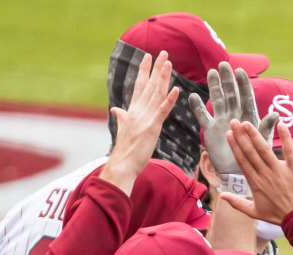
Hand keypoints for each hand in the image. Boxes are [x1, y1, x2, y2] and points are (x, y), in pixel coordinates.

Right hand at [98, 51, 179, 194]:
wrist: (122, 164)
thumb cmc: (124, 150)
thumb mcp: (122, 130)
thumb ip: (121, 118)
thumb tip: (116, 110)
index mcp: (132, 110)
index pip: (139, 86)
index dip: (144, 71)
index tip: (148, 57)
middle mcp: (138, 110)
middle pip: (149, 85)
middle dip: (156, 68)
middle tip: (163, 53)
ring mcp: (145, 118)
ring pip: (156, 94)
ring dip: (163, 78)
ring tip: (169, 63)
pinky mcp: (152, 127)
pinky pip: (163, 111)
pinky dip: (169, 100)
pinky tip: (176, 89)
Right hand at [189, 62, 276, 190]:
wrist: (238, 173)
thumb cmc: (254, 158)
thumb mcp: (262, 142)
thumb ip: (266, 128)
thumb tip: (275, 114)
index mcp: (248, 117)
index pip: (246, 97)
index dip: (243, 84)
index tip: (240, 71)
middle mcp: (235, 116)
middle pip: (231, 94)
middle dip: (227, 80)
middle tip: (223, 64)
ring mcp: (222, 121)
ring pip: (217, 100)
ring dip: (214, 87)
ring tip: (211, 73)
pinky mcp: (210, 130)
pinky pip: (202, 116)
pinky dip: (197, 107)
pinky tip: (192, 96)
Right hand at [220, 121, 292, 224]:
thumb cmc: (277, 215)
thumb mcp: (254, 212)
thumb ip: (237, 203)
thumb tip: (221, 196)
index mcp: (255, 182)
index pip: (242, 161)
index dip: (235, 146)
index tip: (229, 134)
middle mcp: (265, 174)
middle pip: (250, 152)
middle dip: (241, 136)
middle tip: (234, 122)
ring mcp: (280, 170)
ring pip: (265, 149)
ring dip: (255, 135)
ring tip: (247, 123)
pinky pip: (289, 150)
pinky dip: (286, 137)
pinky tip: (281, 125)